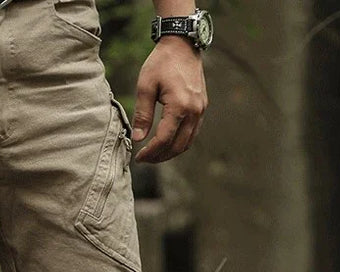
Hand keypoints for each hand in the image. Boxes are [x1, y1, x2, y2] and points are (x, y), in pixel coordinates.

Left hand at [132, 37, 207, 163]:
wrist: (183, 43)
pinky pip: (192, 133)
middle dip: (159, 157)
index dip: (150, 152)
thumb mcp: (145, 86)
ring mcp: (200, 109)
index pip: (164, 139)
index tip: (138, 158)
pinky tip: (166, 142)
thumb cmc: (161, 62)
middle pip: (177, 146)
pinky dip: (180, 143)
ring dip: (170, 153)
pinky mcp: (202, 107)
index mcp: (180, 106)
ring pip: (187, 143)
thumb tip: (138, 139)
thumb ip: (142, 114)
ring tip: (154, 154)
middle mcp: (194, 110)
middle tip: (145, 160)